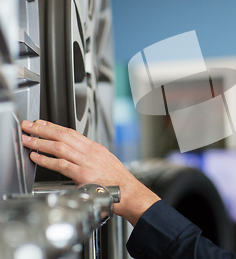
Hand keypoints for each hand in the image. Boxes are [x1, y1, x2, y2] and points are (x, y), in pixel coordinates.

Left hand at [21, 119, 159, 225]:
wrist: (128, 192)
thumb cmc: (117, 181)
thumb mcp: (105, 162)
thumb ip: (89, 157)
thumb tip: (75, 156)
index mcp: (95, 148)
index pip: (71, 132)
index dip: (54, 126)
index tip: (41, 123)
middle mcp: (90, 152)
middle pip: (62, 135)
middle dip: (43, 129)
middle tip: (29, 126)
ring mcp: (86, 162)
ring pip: (59, 147)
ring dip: (40, 142)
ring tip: (28, 140)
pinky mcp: (83, 174)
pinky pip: (61, 164)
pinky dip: (46, 160)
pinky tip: (37, 157)